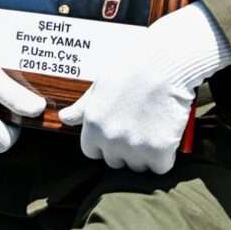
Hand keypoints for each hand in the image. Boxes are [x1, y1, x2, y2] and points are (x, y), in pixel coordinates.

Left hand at [57, 3, 230, 173]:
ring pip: (137, 166)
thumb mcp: (100, 84)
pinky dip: (165, 156)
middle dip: (125, 149)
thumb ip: (82, 107)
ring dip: (145, 154)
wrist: (166, 63)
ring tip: (154, 129)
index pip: (92, 152)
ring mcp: (134, 147)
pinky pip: (160, 167)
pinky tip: (167, 137)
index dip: (105, 143)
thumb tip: (64, 118)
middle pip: (115, 161)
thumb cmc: (133, 67)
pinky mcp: (159, 150)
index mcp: (93, 124)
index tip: (118, 131)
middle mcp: (110, 139)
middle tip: (139, 127)